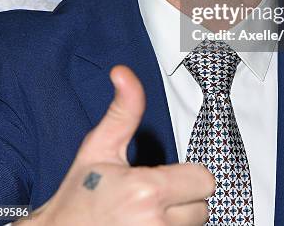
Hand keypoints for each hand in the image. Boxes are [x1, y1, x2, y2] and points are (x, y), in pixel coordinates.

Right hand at [17, 65, 213, 224]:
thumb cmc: (78, 195)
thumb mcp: (99, 147)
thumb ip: (123, 110)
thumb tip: (123, 74)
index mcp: (146, 190)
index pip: (204, 180)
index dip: (187, 175)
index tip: (167, 177)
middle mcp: (155, 224)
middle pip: (202, 207)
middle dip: (183, 199)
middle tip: (153, 197)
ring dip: (177, 220)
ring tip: (148, 214)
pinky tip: (146, 225)